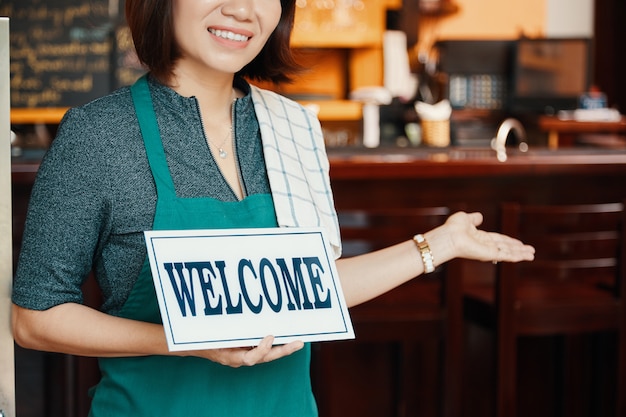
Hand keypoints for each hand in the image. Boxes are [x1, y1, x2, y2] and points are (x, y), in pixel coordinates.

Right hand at [186, 336, 303, 367]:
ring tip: (298, 340)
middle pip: (266, 357)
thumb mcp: (211, 337)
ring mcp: (245, 353)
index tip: (270, 336)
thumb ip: (223, 334)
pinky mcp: (248, 347)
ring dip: (283, 346)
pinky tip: (285, 333)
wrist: (197, 345)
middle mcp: (241, 357)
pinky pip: (264, 346)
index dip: (262, 349)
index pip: (251, 358)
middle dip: (284, 350)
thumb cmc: (204, 340)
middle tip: (299, 343)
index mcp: (232, 357)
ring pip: (268, 353)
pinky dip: (275, 342)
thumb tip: (240, 325)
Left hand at [435, 211, 534, 263]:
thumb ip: (474, 218)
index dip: (510, 241)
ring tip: (532, 255)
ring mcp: (488, 251)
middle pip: (506, 247)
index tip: (519, 243)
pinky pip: (506, 255)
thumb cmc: (453, 228)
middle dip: (519, 249)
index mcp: (480, 237)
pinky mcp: (490, 255)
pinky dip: (517, 256)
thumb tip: (479, 216)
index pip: (499, 239)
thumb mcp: (465, 219)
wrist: (449, 236)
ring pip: (509, 252)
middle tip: (531, 251)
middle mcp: (485, 246)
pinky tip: (526, 257)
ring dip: (521, 253)